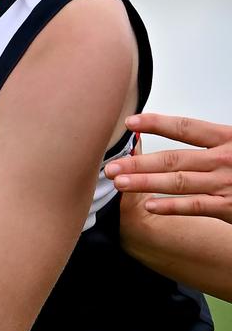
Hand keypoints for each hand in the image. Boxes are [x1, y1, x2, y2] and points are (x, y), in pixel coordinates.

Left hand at [105, 113, 231, 221]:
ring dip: (145, 183)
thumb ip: (215, 141)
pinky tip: (150, 206)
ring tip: (119, 183)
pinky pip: (196, 206)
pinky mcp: (230, 207)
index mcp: (228, 138)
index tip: (131, 122)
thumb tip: (190, 135)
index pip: (185, 127)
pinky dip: (172, 207)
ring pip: (178, 182)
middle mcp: (225, 159)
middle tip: (111, 165)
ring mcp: (227, 183)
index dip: (156, 123)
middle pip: (173, 158)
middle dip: (138, 162)